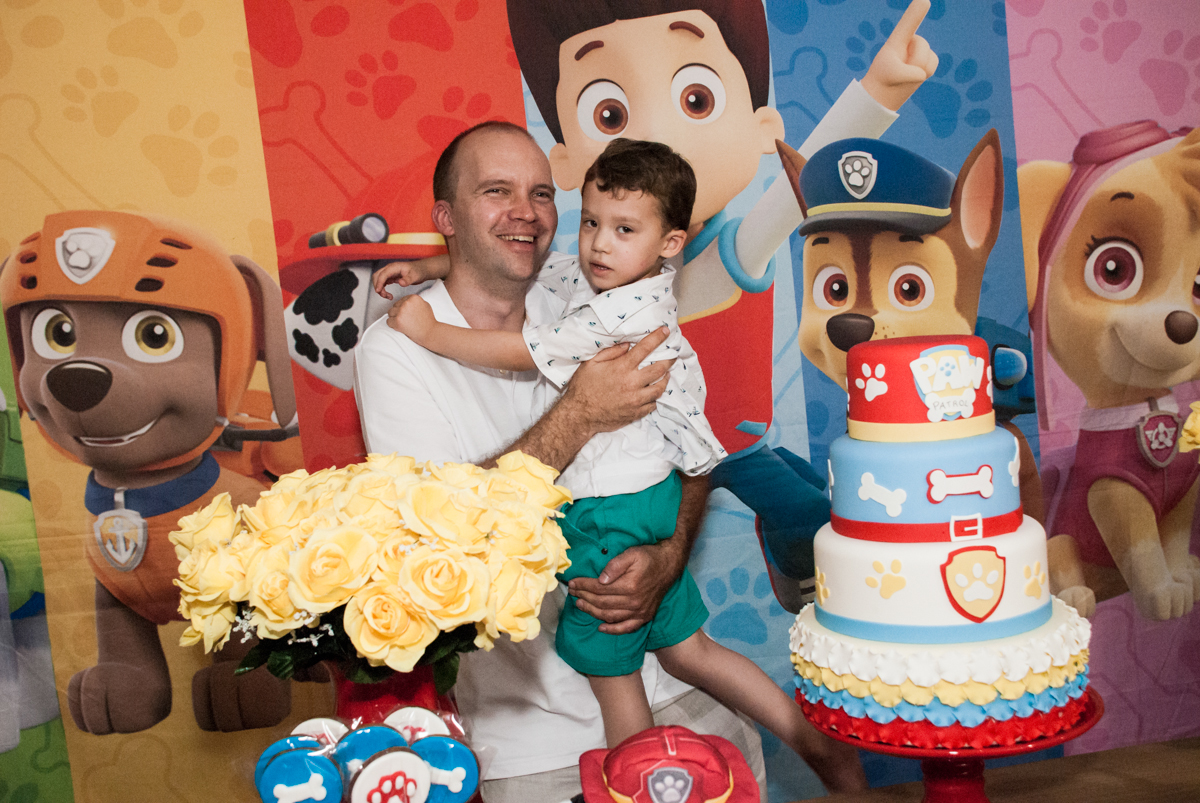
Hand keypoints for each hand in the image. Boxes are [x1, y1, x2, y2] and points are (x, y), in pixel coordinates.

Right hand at [372, 255, 449, 298]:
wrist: (422, 270)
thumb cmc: (418, 271)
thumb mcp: (414, 276)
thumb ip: (407, 280)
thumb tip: (401, 283)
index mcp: (394, 267)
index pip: (383, 274)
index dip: (379, 283)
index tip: (379, 291)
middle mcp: (390, 269)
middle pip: (377, 276)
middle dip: (378, 286)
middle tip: (384, 295)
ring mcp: (390, 273)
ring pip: (378, 280)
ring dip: (380, 289)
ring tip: (388, 296)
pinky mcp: (391, 277)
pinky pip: (383, 283)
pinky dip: (383, 289)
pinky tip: (388, 294)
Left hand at [387, 295, 435, 342]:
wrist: (430, 333)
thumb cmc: (428, 321)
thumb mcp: (425, 305)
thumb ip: (415, 301)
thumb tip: (407, 301)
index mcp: (413, 298)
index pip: (401, 300)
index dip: (404, 308)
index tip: (408, 314)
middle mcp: (406, 303)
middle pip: (395, 306)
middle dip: (398, 312)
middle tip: (406, 320)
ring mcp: (401, 311)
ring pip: (390, 312)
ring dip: (394, 318)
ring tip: (403, 323)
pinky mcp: (397, 321)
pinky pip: (388, 321)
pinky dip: (392, 325)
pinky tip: (400, 327)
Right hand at [560, 326, 673, 436]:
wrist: (579, 416)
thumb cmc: (582, 388)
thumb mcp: (590, 364)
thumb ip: (610, 352)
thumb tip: (627, 344)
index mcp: (622, 368)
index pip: (645, 348)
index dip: (657, 337)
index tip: (665, 331)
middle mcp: (632, 383)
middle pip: (659, 369)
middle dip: (669, 360)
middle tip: (672, 355)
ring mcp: (635, 400)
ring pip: (660, 389)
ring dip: (664, 380)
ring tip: (665, 375)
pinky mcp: (635, 413)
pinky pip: (652, 405)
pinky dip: (654, 398)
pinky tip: (652, 393)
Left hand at [568, 538, 686, 633]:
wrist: (669, 565)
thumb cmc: (649, 557)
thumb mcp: (632, 554)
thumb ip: (615, 565)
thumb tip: (600, 579)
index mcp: (630, 585)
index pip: (599, 589)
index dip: (583, 586)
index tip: (573, 583)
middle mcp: (634, 601)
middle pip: (602, 603)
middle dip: (584, 597)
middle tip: (572, 593)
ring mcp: (640, 611)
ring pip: (610, 616)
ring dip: (592, 612)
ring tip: (580, 605)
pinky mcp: (644, 617)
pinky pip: (627, 628)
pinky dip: (613, 630)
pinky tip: (601, 628)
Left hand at [861, 0, 937, 110]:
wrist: (884, 92)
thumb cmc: (883, 78)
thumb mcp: (890, 75)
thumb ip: (907, 73)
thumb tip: (921, 75)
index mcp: (898, 39)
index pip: (908, 23)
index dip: (916, 12)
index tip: (924, 0)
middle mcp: (911, 41)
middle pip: (921, 48)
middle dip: (912, 62)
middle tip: (897, 70)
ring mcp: (920, 50)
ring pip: (926, 61)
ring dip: (915, 73)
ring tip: (903, 74)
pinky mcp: (927, 61)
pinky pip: (931, 67)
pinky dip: (922, 76)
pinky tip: (913, 75)